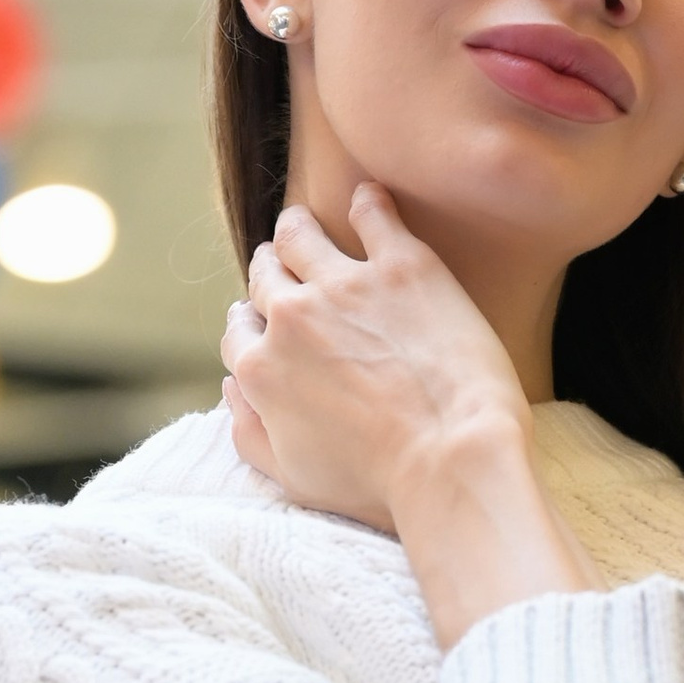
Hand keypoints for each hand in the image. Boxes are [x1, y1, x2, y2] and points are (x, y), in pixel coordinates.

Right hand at [223, 185, 532, 531]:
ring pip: (300, 234)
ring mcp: (346, 284)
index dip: (252, 325)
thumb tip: (231, 389)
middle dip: (271, 271)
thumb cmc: (379, 484)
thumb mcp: (292, 477)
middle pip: (265, 275)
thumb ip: (249, 432)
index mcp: (260, 369)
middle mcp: (291, 317)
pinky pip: (374, 213)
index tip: (269, 323)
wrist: (452, 461)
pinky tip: (370, 198)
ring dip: (298, 228)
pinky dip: (369, 202)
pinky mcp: (403, 265)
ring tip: (307, 223)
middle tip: (287, 267)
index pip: (239, 331)